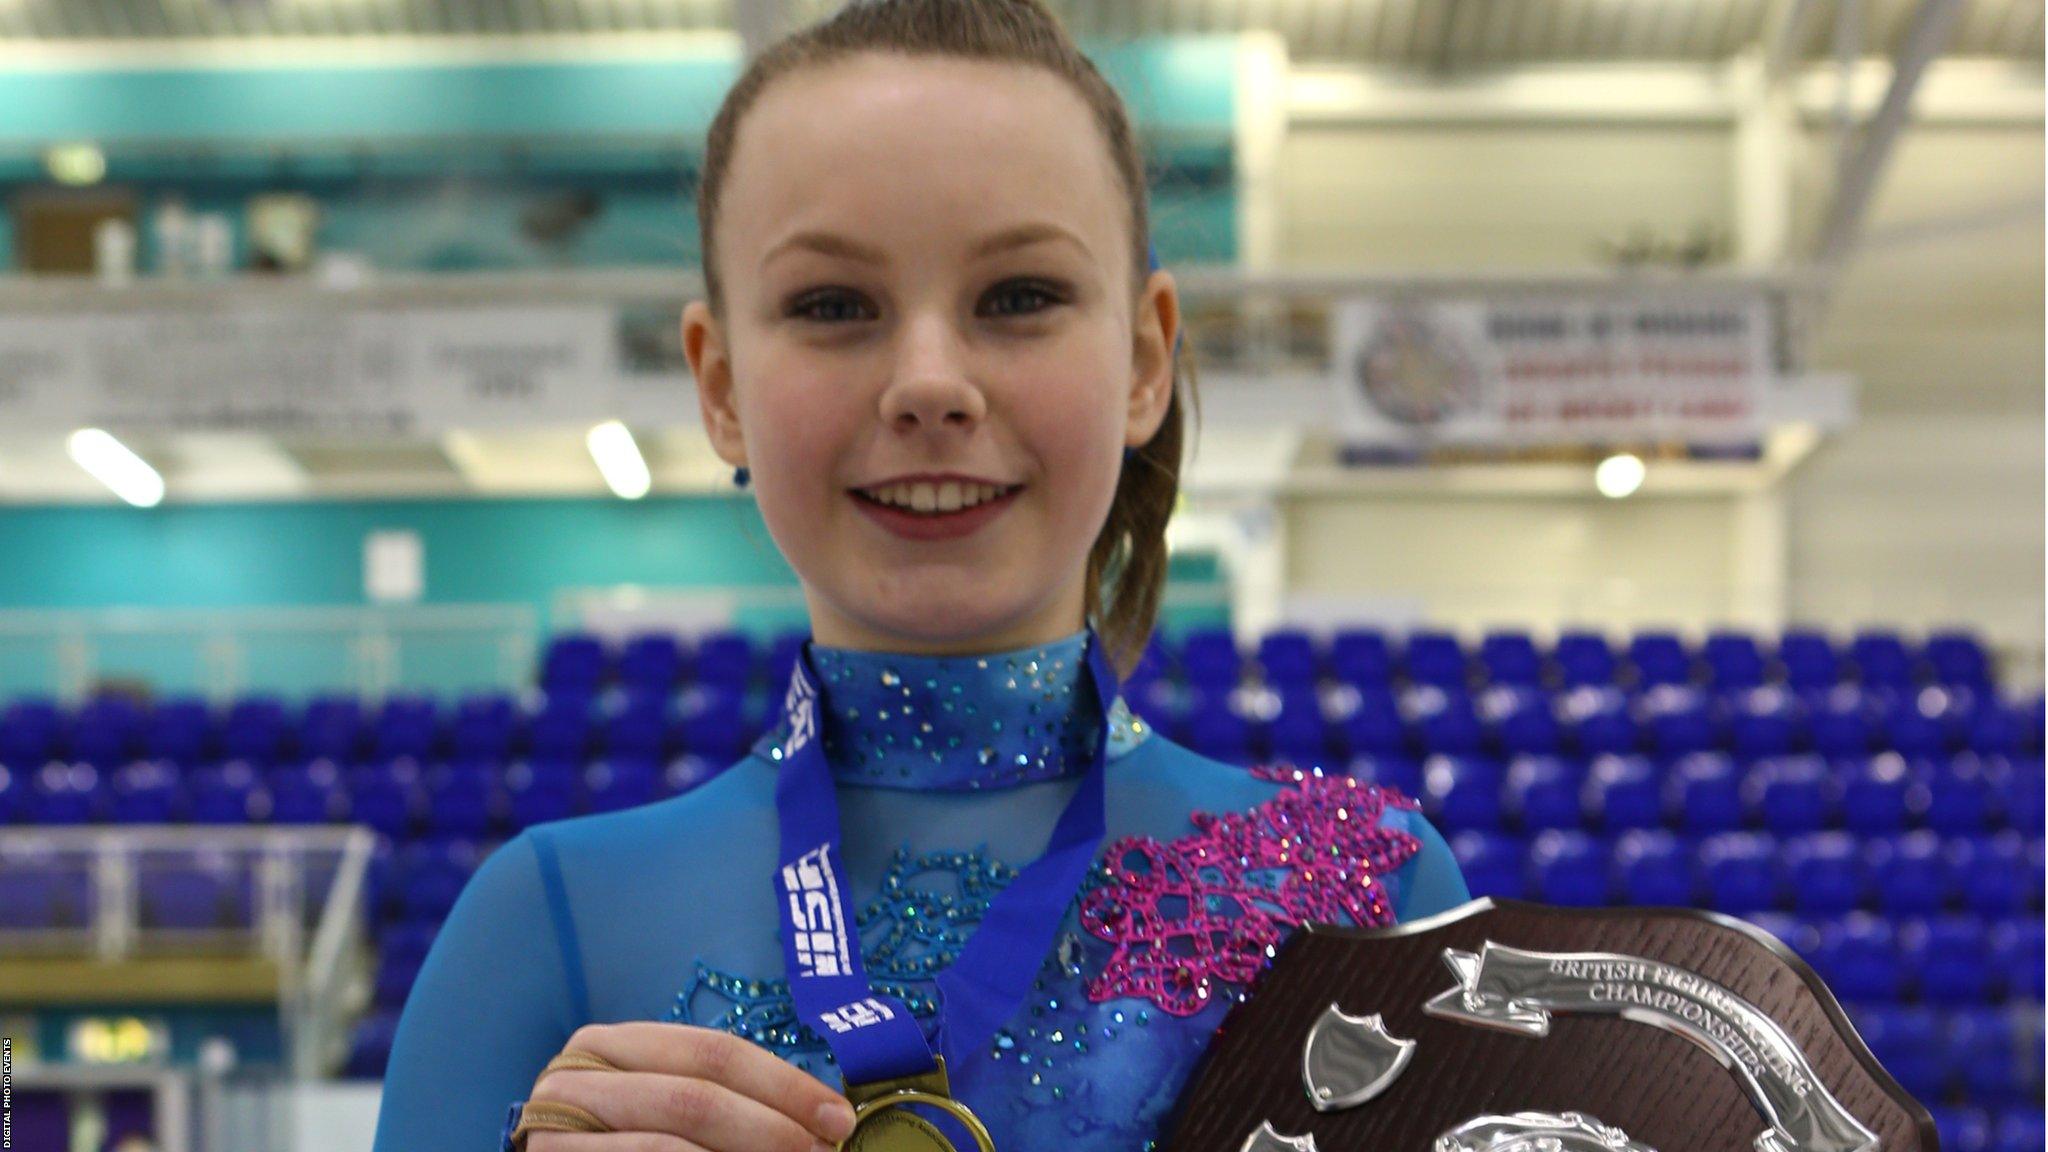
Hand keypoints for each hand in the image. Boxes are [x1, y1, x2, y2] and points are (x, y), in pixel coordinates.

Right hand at [523, 1022, 856, 1151]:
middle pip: (694, 1098)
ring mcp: (555, 1136)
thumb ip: (723, 1099)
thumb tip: (820, 1117)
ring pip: (668, 1149)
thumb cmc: (620, 1139)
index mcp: (609, 1045)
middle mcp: (574, 1081)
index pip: (713, 1051)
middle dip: (771, 1128)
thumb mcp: (662, 1103)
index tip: (839, 1116)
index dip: (783, 1084)